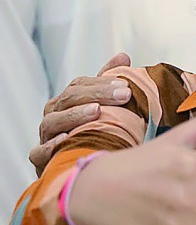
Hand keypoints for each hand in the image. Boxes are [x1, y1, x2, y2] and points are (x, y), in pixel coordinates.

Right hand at [31, 53, 133, 171]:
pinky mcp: (42, 161)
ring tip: (96, 111)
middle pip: (67, 100)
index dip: (102, 84)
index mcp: (67, 102)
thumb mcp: (108, 108)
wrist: (86, 167)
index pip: (79, 86)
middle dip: (96, 95)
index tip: (126, 86)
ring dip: (74, 116)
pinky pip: (39, 152)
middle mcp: (54, 117)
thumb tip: (122, 57)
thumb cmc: (97, 134)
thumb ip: (110, 83)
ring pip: (51, 123)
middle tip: (123, 95)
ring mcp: (46, 138)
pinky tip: (67, 138)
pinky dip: (50, 146)